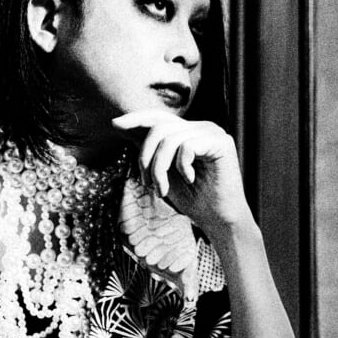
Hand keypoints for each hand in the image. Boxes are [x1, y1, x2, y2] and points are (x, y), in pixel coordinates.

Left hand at [112, 109, 252, 237]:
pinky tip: (190, 180)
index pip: (159, 117)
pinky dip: (182, 167)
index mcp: (188, 131)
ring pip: (170, 139)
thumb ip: (148, 149)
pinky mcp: (222, 142)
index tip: (115, 124)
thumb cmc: (192, 199)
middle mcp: (201, 127)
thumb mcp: (162, 172)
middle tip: (148, 184)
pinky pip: (187, 146)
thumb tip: (120, 125)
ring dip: (159, 169)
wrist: (217, 220)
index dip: (136, 118)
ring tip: (162, 191)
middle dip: (146, 157)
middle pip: (159, 127)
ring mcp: (213, 132)